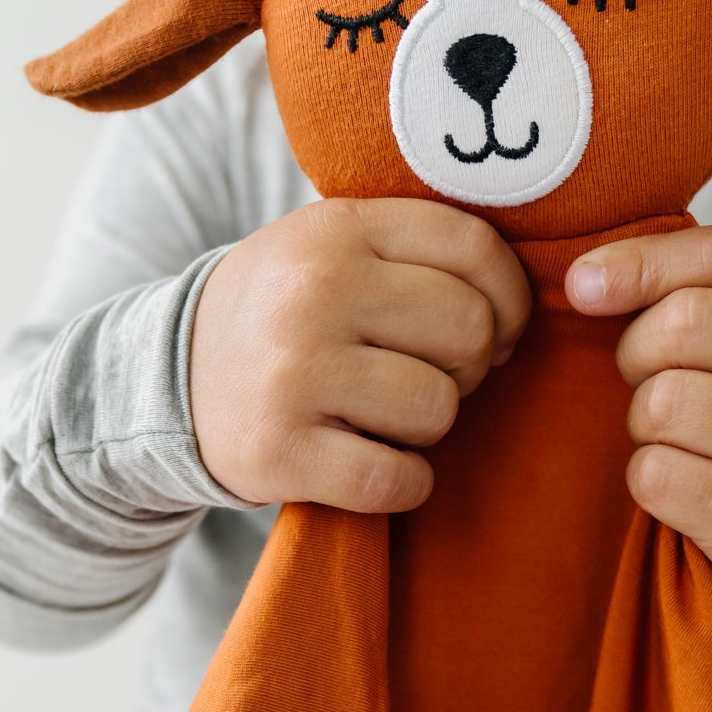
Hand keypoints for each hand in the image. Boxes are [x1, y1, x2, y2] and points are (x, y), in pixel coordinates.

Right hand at [191, 199, 530, 513]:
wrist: (169, 382)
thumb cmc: (284, 315)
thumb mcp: (332, 246)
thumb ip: (416, 246)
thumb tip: (542, 285)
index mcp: (338, 227)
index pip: (473, 248)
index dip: (511, 299)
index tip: (501, 331)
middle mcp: (316, 290)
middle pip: (468, 332)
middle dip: (467, 368)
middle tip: (426, 377)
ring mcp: (295, 373)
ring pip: (438, 408)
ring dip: (430, 428)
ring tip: (383, 417)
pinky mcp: (282, 452)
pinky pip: (397, 479)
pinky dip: (404, 484)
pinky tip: (375, 466)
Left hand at [565, 226, 711, 595]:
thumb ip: (686, 284)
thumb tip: (583, 280)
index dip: (640, 262)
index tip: (583, 286)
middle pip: (687, 321)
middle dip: (638, 351)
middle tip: (650, 382)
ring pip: (664, 401)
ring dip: (643, 421)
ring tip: (676, 436)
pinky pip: (655, 473)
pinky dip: (647, 478)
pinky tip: (683, 484)